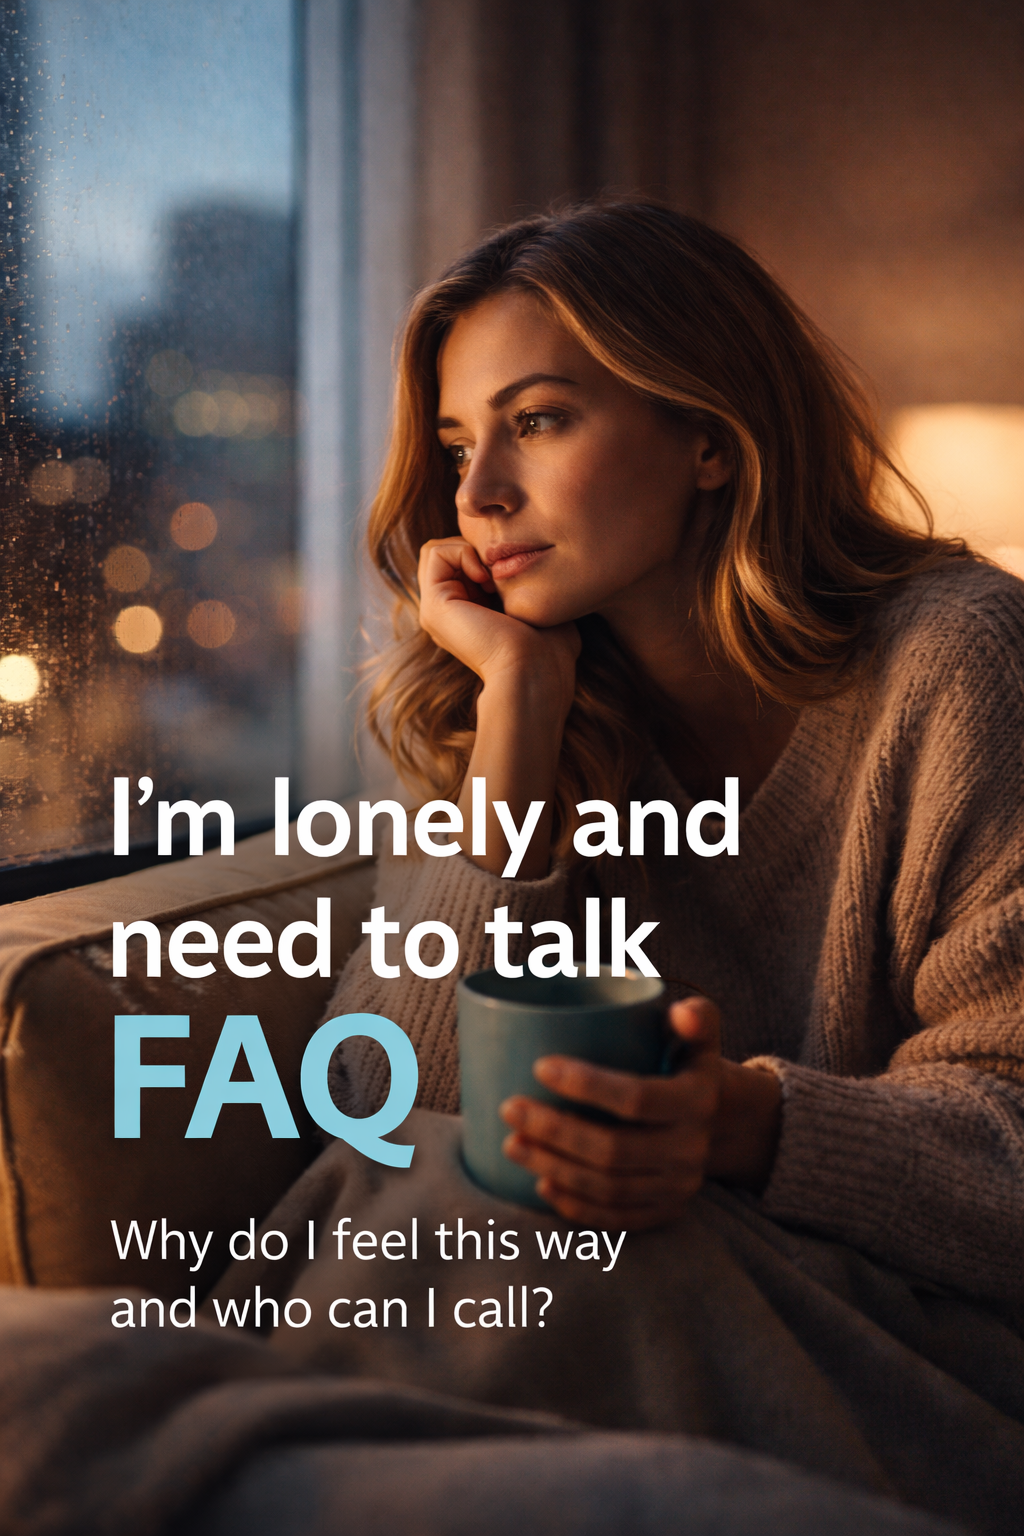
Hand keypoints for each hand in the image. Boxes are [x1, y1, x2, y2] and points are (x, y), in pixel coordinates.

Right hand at [417, 537, 578, 711]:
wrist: (534, 673)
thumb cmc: (548, 651)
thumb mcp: (538, 610)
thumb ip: (526, 589)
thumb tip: (532, 571)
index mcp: (467, 616)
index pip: (463, 562)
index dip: (488, 556)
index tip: (514, 578)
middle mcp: (447, 614)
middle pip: (447, 555)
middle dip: (475, 549)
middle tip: (500, 575)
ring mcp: (436, 610)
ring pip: (436, 551)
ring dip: (467, 549)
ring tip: (492, 577)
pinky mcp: (434, 605)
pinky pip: (434, 552)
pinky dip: (461, 552)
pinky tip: (485, 578)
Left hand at [499, 997, 782, 1227]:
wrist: (720, 1121)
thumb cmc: (687, 1066)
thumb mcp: (699, 1036)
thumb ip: (696, 1016)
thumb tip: (681, 1012)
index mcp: (696, 1100)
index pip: (637, 1099)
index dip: (587, 1086)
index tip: (539, 1067)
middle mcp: (690, 1149)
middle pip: (614, 1150)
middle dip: (555, 1132)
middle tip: (510, 1109)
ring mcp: (678, 1186)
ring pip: (609, 1188)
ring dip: (555, 1168)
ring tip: (513, 1144)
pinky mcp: (666, 1211)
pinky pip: (617, 1219)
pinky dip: (576, 1207)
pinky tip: (541, 1186)